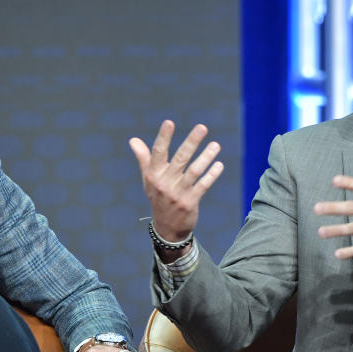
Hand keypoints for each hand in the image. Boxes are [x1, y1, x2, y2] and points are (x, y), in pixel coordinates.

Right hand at [129, 121, 223, 250]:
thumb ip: (143, 159)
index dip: (163, 137)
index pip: (158, 152)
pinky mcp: (189, 202)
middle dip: (191, 142)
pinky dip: (212, 175)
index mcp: (154, 175)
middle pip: (180, 158)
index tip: (169, 122)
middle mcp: (164, 183)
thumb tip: (133, 140)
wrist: (167, 229)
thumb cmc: (158, 198)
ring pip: (194, 171)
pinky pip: (203, 185)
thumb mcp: (148, 180)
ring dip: (206, 157)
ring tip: (216, 145)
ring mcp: (177, 193)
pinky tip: (219, 164)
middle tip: (202, 127)